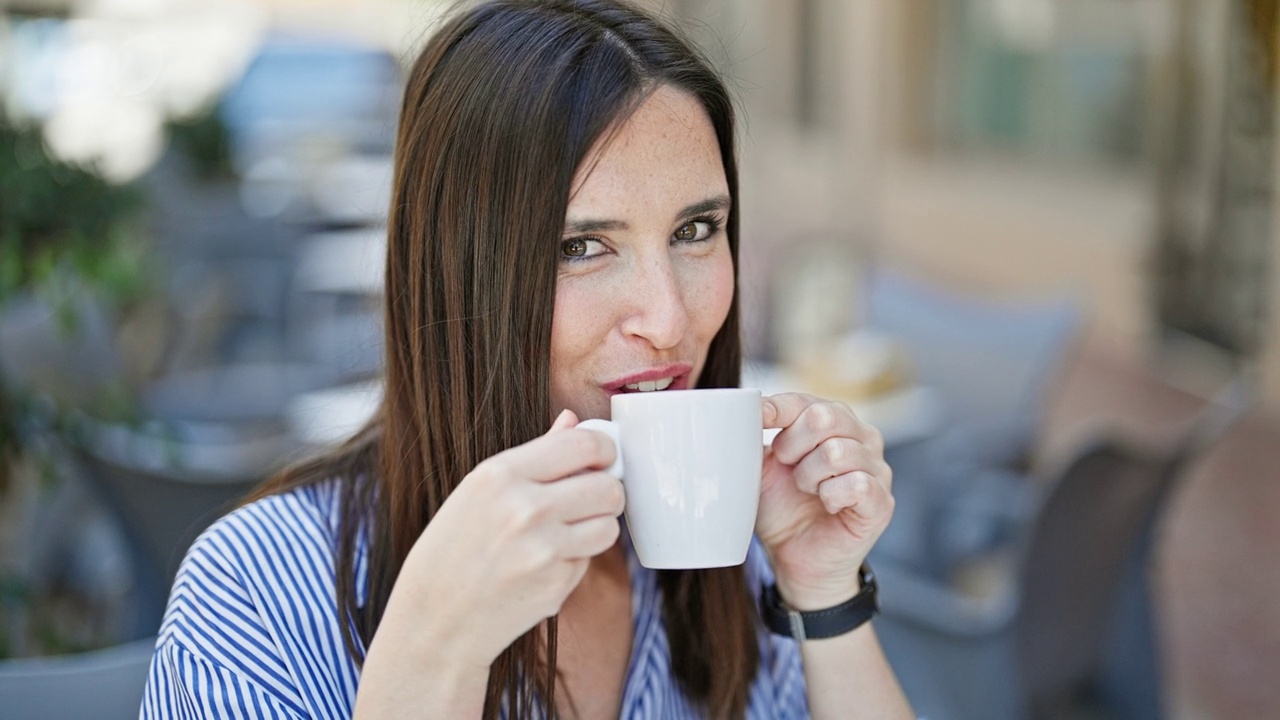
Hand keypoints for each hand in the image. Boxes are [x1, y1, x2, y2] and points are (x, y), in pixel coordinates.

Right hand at [378, 410, 623, 668]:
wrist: (434, 621)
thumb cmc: (452, 551)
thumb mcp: (479, 492)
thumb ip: (534, 455)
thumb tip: (572, 420)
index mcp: (501, 475)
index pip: (583, 445)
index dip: (605, 449)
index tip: (604, 458)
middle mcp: (525, 509)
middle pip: (607, 487)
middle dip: (607, 492)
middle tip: (591, 499)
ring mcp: (543, 550)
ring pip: (609, 526)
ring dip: (597, 528)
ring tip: (567, 533)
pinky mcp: (556, 585)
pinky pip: (589, 560)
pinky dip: (575, 561)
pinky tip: (543, 566)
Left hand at [755, 393, 893, 609]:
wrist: (794, 559)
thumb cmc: (782, 508)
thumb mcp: (762, 466)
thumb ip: (756, 435)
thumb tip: (741, 408)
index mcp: (834, 421)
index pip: (805, 401)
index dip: (778, 409)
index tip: (759, 419)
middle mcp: (862, 438)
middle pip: (824, 417)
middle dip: (793, 444)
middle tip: (787, 467)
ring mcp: (877, 469)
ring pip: (837, 452)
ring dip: (809, 476)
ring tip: (807, 490)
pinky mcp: (882, 502)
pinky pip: (857, 484)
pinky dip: (831, 496)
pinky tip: (827, 505)